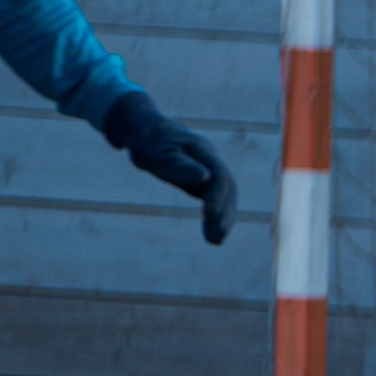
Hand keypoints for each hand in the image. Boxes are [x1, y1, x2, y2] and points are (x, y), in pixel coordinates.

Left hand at [101, 89, 237, 244]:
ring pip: (227, 197)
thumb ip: (178, 165)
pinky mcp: (208, 182)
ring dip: (224, 220)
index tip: (209, 215)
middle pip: (227, 189)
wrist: (149, 133)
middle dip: (222, 214)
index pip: (218, 176)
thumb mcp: (155, 153)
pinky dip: (220, 217)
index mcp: (202, 151)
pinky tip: (215, 234)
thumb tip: (204, 177)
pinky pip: (220, 200)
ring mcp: (213, 171)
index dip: (216, 196)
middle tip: (214, 238)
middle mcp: (213, 162)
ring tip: (215, 241)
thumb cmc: (148, 143)